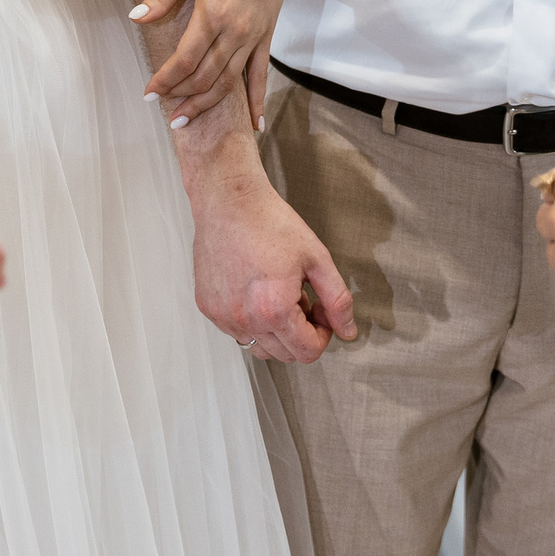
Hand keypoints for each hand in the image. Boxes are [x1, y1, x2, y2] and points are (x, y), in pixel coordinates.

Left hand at [134, 0, 305, 130]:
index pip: (184, 60)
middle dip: (181, 97)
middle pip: (205, 77)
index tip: (149, 93)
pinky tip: (255, 125)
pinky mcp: (267, 35)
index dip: (165, 81)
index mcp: (212, 12)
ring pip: (229, 82)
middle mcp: (235, 31)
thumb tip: (136, 17)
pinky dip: (257, 102)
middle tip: (163, 109)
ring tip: (187, 119)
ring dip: (207, 104)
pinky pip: (262, 75)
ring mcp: (253, 36)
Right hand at [187, 160, 356, 362]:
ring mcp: (222, 316)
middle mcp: (244, 319)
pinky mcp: (207, 307)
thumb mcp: (317, 258)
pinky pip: (236, 332)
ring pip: (259, 348)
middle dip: (301, 334)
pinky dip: (251, 322)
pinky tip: (255, 291)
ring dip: (275, 332)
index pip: (307, 352)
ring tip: (277, 296)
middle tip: (301, 298)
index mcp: (274, 309)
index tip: (320, 311)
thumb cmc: (270, 222)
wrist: (229, 200)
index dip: (323, 335)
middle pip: (285, 355)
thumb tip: (348, 331)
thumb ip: (337, 300)